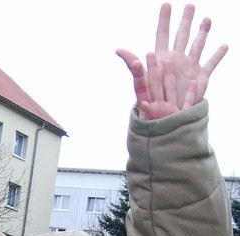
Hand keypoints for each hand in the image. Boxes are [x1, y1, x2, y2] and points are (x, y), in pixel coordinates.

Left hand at [116, 3, 227, 119]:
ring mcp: (189, 67)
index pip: (162, 34)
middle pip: (182, 35)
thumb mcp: (140, 80)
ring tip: (206, 20)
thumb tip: (118, 50)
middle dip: (186, 20)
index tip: (166, 5)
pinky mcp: (200, 78)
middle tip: (190, 5)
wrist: (165, 116)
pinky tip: (224, 46)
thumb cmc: (151, 100)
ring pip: (198, 45)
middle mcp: (176, 60)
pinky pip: (211, 64)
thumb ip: (132, 63)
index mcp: (162, 58)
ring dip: (203, 32)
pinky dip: (218, 55)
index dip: (164, 20)